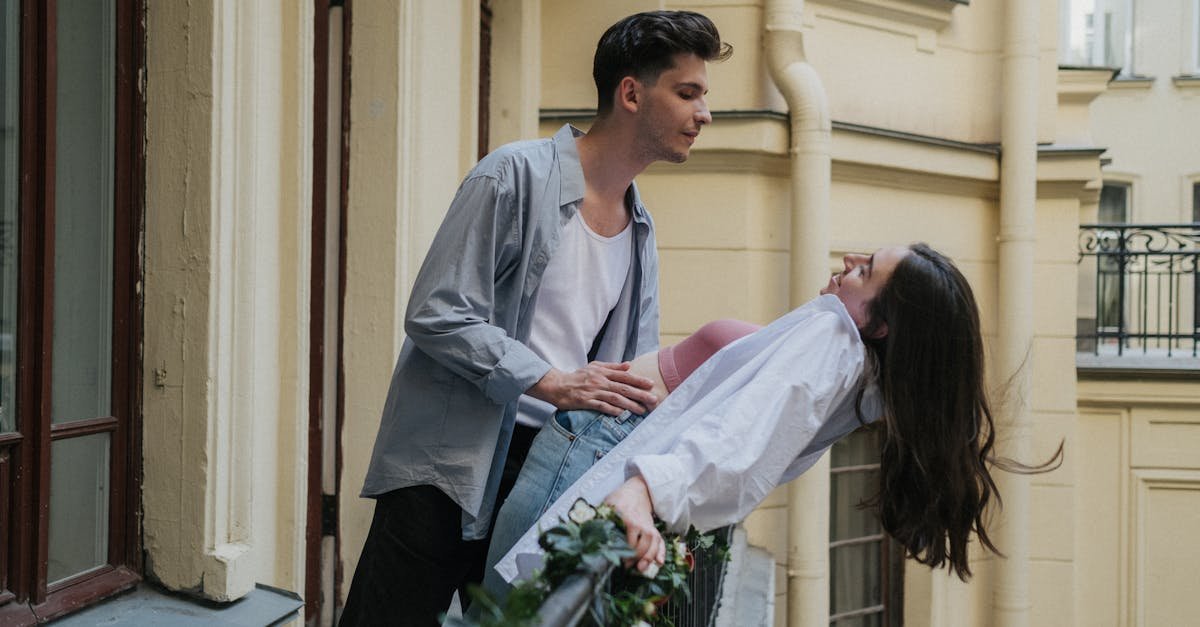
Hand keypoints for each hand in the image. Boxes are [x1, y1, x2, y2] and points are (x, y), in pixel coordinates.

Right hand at [527, 362, 657, 415]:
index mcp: (603, 372)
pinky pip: (601, 406)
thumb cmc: (578, 376)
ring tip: (642, 410)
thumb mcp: (595, 367)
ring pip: (615, 398)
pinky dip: (612, 410)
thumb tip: (629, 365)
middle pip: (623, 387)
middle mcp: (600, 381)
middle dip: (639, 394)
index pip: (624, 375)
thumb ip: (612, 367)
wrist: (557, 385)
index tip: (651, 384)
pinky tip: (622, 415)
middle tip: (653, 400)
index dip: (638, 380)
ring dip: (630, 405)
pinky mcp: (586, 402)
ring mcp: (593, 392)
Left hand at [604, 476, 664, 573]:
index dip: (624, 553)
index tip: (619, 561)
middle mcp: (640, 523)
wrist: (637, 490)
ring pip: (653, 545)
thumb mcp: (608, 506)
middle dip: (636, 558)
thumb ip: (600, 518)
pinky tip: (659, 562)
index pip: (629, 540)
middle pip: (642, 545)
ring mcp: (649, 526)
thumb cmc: (620, 499)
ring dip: (648, 558)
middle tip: (627, 567)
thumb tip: (588, 533)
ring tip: (641, 568)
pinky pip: (660, 541)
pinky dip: (661, 552)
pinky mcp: (653, 528)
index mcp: (627, 518)